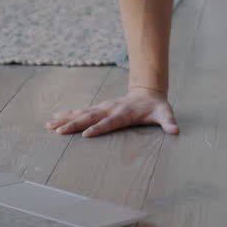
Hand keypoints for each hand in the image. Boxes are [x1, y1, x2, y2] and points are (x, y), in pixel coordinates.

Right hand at [45, 87, 178, 137]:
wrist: (148, 92)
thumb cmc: (156, 107)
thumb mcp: (165, 113)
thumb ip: (169, 122)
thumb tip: (175, 130)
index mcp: (124, 113)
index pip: (110, 122)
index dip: (99, 128)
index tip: (86, 134)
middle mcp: (111, 109)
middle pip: (91, 117)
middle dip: (75, 124)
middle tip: (59, 131)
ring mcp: (103, 108)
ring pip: (82, 113)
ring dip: (66, 119)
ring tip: (50, 125)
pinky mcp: (99, 109)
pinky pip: (81, 112)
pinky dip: (68, 115)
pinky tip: (55, 118)